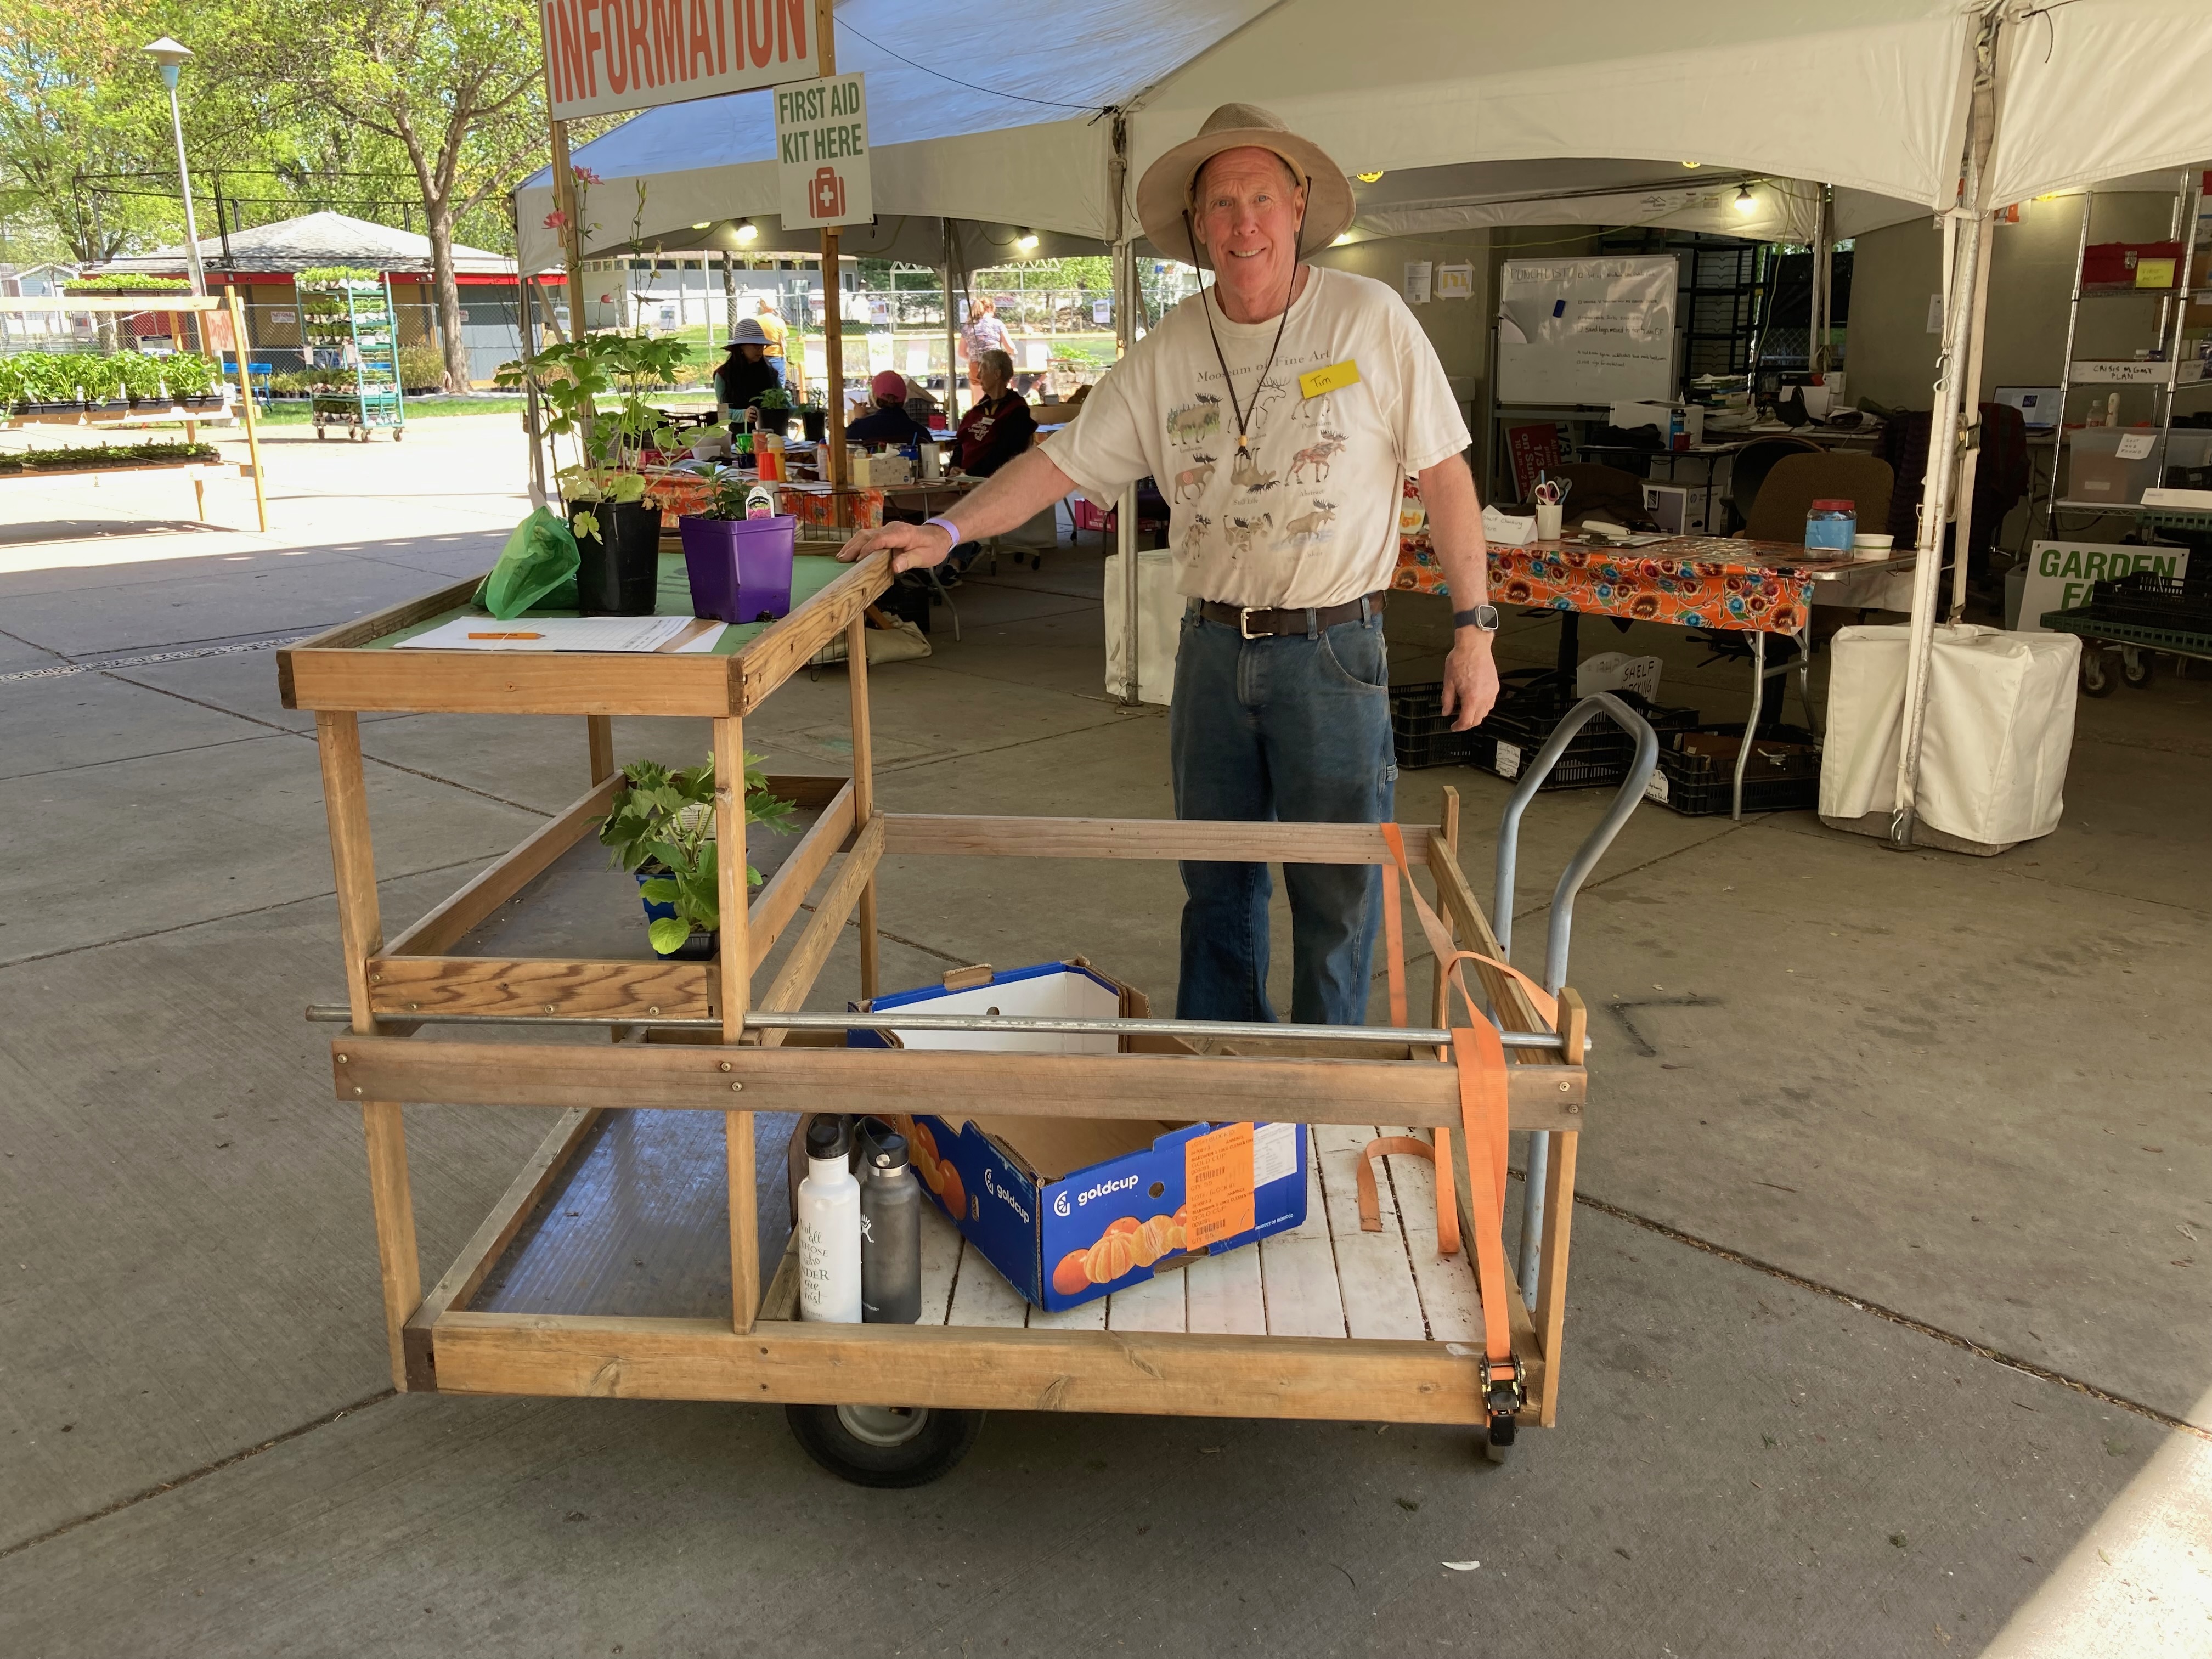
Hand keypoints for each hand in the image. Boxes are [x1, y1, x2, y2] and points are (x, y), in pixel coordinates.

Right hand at [837, 519, 956, 572]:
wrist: (938, 536)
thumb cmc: (933, 546)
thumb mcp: (925, 556)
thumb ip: (910, 560)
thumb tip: (895, 566)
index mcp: (901, 533)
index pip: (880, 539)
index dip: (868, 549)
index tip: (859, 560)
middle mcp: (891, 529)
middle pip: (868, 535)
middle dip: (854, 547)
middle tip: (842, 559)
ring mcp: (887, 530)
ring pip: (865, 534)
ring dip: (852, 545)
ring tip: (841, 557)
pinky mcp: (885, 534)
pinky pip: (868, 537)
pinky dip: (857, 545)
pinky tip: (850, 553)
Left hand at [1440, 633, 1499, 730]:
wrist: (1474, 645)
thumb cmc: (1461, 659)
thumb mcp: (1448, 682)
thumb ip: (1447, 700)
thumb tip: (1446, 711)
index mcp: (1471, 697)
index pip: (1466, 721)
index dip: (1458, 727)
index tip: (1453, 727)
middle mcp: (1484, 697)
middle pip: (1477, 720)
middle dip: (1467, 724)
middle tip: (1458, 722)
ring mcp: (1492, 692)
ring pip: (1485, 713)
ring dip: (1475, 716)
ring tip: (1466, 712)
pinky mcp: (1495, 687)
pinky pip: (1490, 703)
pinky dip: (1483, 707)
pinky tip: (1476, 702)